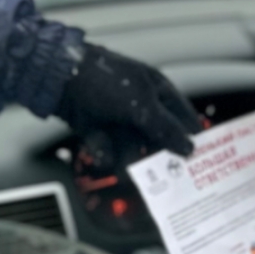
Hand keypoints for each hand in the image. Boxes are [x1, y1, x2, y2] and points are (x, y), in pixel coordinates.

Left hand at [54, 42, 204, 159]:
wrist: (58, 78)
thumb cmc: (103, 79)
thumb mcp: (141, 104)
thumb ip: (166, 128)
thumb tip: (189, 148)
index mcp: (157, 91)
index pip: (183, 118)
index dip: (190, 139)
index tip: (196, 162)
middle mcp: (141, 107)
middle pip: (157, 141)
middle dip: (154, 158)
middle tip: (157, 176)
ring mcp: (119, 120)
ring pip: (132, 150)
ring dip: (126, 160)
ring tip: (122, 168)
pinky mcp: (99, 131)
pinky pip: (109, 150)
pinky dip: (103, 152)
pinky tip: (98, 147)